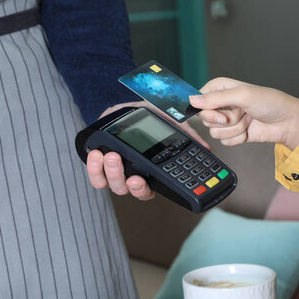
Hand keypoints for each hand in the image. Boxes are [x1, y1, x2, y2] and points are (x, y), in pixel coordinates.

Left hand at [86, 101, 209, 199]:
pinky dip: (94, 168)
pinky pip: (95, 175)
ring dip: (111, 172)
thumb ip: (185, 134)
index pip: (147, 189)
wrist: (123, 108)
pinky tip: (96, 156)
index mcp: (148, 170)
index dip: (143, 190)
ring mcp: (116, 170)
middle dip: (126, 182)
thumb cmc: (146, 117)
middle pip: (128, 190)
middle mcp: (132, 174)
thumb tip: (205, 147)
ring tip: (111, 156)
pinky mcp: (99, 165)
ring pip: (112, 183)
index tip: (140, 181)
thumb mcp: (168, 121)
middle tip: (126, 169)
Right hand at [189, 78, 298, 149]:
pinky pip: (225, 142)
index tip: (221, 112)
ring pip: (215, 132)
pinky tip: (249, 129)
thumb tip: (192, 100)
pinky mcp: (232, 134)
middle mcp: (221, 104)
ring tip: (248, 119)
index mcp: (220, 88)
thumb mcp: (242, 95)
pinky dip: (239, 137)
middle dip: (226, 120)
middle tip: (240, 113)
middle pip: (205, 119)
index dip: (207, 109)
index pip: (198, 100)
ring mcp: (227, 120)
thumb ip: (216, 98)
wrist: (286, 122)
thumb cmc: (270, 102)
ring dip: (235, 128)